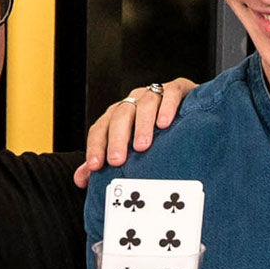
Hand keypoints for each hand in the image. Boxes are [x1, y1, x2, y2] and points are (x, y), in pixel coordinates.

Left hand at [73, 78, 196, 186]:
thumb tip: (80, 179)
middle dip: (117, 139)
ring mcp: (154, 94)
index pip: (100, 128)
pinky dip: (167, 107)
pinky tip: (165, 123)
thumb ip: (105, 160)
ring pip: (144, 105)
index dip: (96, 146)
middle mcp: (133, 102)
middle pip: (120, 116)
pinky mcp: (177, 89)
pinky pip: (170, 94)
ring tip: (142, 146)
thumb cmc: (156, 131)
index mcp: (117, 116)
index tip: (96, 166)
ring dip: (142, 126)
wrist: (188, 109)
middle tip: (117, 160)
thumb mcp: (129, 147)